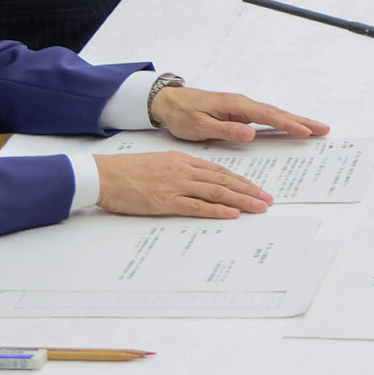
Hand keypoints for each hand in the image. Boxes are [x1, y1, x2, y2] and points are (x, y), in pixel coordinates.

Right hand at [94, 150, 272, 218]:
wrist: (105, 175)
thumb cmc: (129, 171)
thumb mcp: (160, 162)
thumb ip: (181, 169)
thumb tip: (200, 179)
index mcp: (184, 160)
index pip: (220, 171)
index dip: (241, 180)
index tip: (256, 188)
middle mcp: (185, 171)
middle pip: (224, 181)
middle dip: (249, 191)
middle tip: (267, 200)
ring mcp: (177, 185)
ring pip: (216, 192)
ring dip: (241, 200)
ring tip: (259, 207)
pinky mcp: (166, 201)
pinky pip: (197, 206)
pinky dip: (217, 210)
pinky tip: (232, 214)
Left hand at [146, 86, 329, 143]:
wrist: (169, 102)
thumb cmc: (182, 114)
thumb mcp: (200, 125)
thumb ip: (226, 129)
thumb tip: (251, 132)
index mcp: (236, 105)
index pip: (268, 116)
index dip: (288, 124)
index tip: (306, 131)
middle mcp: (243, 104)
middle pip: (277, 113)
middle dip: (301, 121)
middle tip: (323, 128)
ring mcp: (242, 108)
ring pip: (274, 114)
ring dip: (295, 121)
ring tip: (314, 128)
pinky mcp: (239, 113)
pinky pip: (265, 118)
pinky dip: (281, 122)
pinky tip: (290, 127)